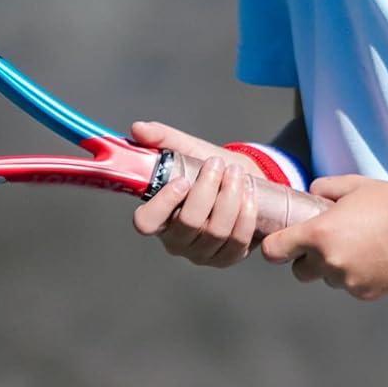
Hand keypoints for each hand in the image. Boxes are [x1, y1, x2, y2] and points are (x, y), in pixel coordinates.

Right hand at [129, 120, 262, 268]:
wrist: (238, 179)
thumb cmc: (205, 167)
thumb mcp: (185, 149)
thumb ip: (161, 137)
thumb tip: (138, 128)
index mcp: (158, 215)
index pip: (146, 222)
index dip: (163, 204)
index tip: (182, 180)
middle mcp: (176, 239)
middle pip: (188, 223)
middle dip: (207, 189)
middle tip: (218, 164)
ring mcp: (201, 252)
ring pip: (215, 232)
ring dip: (230, 198)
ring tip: (236, 173)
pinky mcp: (226, 257)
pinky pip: (238, 243)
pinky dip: (246, 215)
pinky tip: (248, 194)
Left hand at [259, 173, 387, 301]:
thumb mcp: (350, 185)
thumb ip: (321, 189)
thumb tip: (310, 197)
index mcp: (319, 234)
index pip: (275, 250)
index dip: (275, 245)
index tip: (282, 241)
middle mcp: (330, 263)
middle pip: (300, 272)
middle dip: (307, 258)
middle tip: (326, 241)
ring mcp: (349, 283)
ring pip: (327, 280)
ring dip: (333, 268)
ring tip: (358, 246)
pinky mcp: (367, 295)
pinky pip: (350, 287)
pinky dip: (355, 277)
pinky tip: (373, 258)